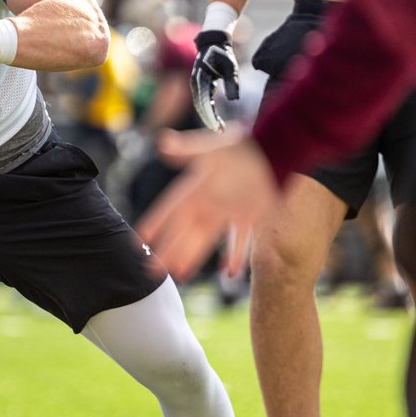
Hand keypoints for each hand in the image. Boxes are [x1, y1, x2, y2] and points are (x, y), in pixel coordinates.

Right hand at [137, 128, 277, 280]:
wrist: (276, 149)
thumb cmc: (243, 146)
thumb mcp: (213, 149)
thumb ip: (188, 149)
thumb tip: (161, 142)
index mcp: (197, 187)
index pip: (171, 209)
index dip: (156, 224)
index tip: (139, 240)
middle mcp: (209, 201)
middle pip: (184, 230)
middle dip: (168, 249)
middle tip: (153, 269)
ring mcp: (228, 210)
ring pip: (206, 239)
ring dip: (192, 256)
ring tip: (179, 274)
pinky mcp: (249, 216)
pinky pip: (239, 240)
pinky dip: (235, 256)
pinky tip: (228, 273)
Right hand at [190, 29, 238, 132]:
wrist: (213, 42)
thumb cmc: (223, 53)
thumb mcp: (231, 67)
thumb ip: (232, 83)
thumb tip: (234, 99)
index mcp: (202, 79)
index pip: (205, 103)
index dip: (211, 117)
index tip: (218, 128)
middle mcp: (195, 83)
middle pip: (200, 107)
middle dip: (209, 120)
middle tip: (219, 131)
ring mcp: (196, 84)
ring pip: (200, 105)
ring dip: (207, 116)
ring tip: (218, 128)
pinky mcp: (199, 84)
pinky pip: (201, 100)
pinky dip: (207, 110)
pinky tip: (214, 118)